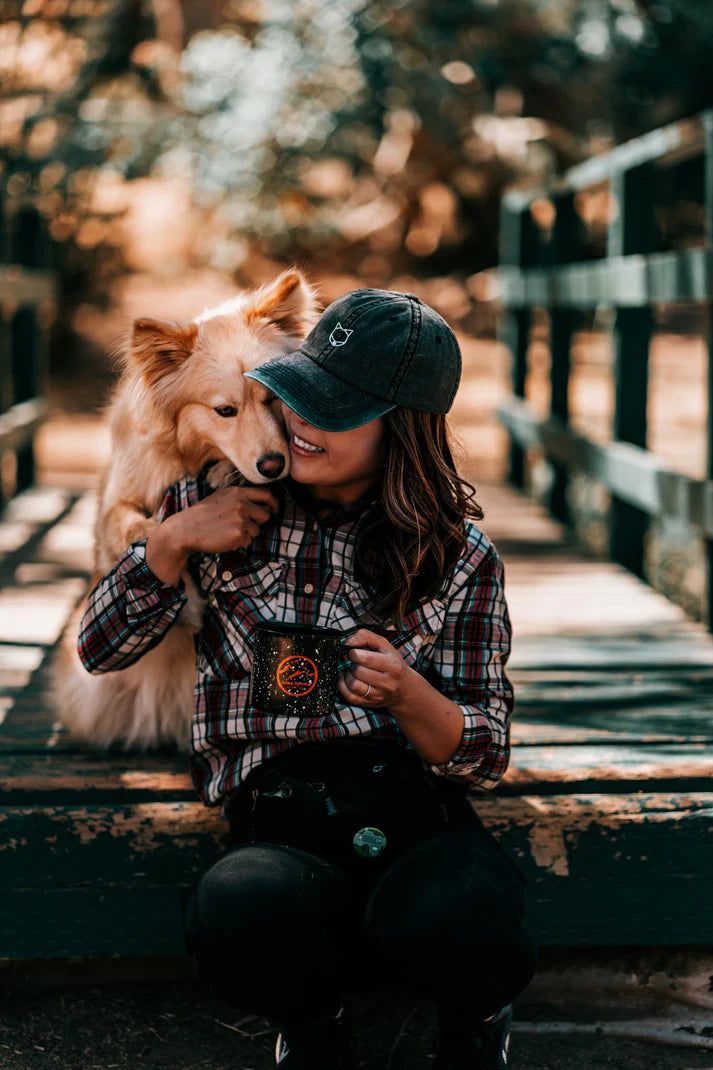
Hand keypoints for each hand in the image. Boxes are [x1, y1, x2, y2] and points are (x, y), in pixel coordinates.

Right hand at [165, 486, 279, 554]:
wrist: (186, 529)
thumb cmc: (203, 515)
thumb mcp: (221, 498)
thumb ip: (240, 498)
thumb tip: (262, 504)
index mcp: (238, 492)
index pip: (266, 495)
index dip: (274, 504)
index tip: (274, 510)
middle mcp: (241, 504)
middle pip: (266, 515)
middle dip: (258, 522)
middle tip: (244, 525)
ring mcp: (241, 519)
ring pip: (256, 530)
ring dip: (246, 534)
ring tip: (228, 531)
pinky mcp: (238, 535)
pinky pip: (248, 541)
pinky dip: (239, 543)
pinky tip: (225, 539)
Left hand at [338, 628, 416, 709]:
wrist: (404, 687)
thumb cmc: (392, 662)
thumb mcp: (383, 644)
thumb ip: (365, 636)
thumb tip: (347, 642)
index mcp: (393, 665)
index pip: (365, 659)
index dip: (354, 653)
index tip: (354, 652)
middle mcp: (387, 683)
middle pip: (358, 672)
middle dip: (352, 664)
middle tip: (356, 662)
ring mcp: (379, 695)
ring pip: (353, 686)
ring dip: (347, 676)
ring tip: (353, 671)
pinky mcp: (370, 703)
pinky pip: (350, 697)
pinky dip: (343, 686)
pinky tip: (347, 680)